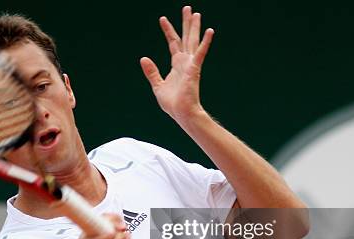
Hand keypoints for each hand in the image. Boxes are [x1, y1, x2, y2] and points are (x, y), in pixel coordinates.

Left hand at [140, 6, 213, 125]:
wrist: (181, 113)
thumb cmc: (172, 103)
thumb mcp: (157, 85)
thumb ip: (151, 72)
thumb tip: (143, 58)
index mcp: (176, 65)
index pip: (172, 43)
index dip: (168, 30)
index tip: (163, 19)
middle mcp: (185, 61)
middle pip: (185, 37)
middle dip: (186, 23)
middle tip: (187, 8)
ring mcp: (190, 64)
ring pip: (192, 41)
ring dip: (194, 27)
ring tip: (196, 13)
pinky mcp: (194, 68)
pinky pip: (200, 53)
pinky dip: (205, 42)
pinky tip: (209, 31)